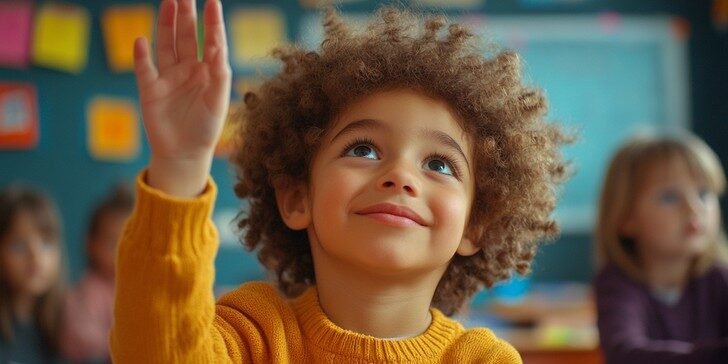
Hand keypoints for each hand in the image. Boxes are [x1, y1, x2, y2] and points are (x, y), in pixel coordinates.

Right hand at [134, 0, 230, 196]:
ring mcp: (168, 77)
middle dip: (186, 14)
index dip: (212, 21)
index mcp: (208, 72)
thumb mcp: (218, 101)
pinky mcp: (149, 89)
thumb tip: (218, 46)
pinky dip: (141, 54)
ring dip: (166, 24)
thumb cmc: (206, 129)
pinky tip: (141, 40)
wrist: (184, 154)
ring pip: (166, 44)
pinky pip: (144, 67)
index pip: (211, 41)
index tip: (213, 1)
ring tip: (168, 2)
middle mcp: (188, 69)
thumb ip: (219, 74)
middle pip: (187, 36)